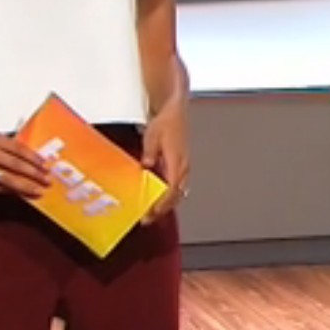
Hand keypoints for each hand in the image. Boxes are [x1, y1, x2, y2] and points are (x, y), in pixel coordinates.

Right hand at [0, 131, 51, 197]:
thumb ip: (13, 148)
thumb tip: (37, 162)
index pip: (18, 149)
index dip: (33, 158)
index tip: (46, 167)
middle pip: (14, 164)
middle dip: (33, 174)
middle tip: (47, 182)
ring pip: (5, 178)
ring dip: (24, 186)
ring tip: (37, 191)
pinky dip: (9, 191)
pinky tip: (21, 194)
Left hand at [139, 104, 188, 224]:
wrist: (175, 111)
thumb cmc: (166, 123)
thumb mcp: (152, 137)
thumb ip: (149, 154)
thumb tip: (146, 168)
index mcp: (178, 162)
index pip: (172, 189)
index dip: (162, 203)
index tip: (151, 213)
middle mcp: (183, 168)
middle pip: (176, 196)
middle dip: (163, 209)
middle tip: (148, 218)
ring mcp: (184, 168)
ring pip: (178, 193)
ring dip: (166, 204)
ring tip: (152, 212)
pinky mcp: (181, 166)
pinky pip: (177, 186)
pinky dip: (169, 195)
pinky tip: (158, 198)